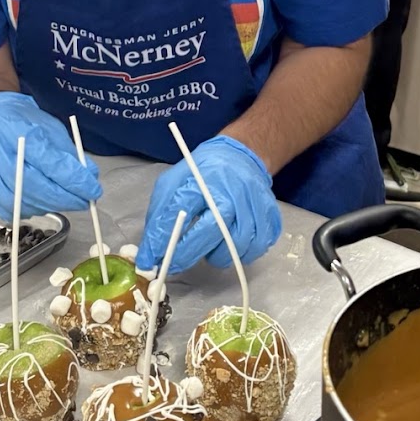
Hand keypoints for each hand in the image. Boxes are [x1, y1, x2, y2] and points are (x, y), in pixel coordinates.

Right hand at [0, 92, 100, 220]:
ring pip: (19, 202)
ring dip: (46, 206)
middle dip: (64, 199)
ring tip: (60, 200)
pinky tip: (36, 202)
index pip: (51, 163)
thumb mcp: (49, 126)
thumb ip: (68, 153)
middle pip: (34, 187)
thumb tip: (89, 177)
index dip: (75, 181)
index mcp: (17, 130)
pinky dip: (24, 210)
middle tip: (82, 201)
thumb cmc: (19, 120)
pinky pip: (2, 208)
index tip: (92, 190)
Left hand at [136, 136, 281, 275]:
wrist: (243, 156)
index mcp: (202, 181)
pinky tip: (231, 242)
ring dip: (216, 255)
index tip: (149, 261)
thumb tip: (151, 250)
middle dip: (185, 256)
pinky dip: (240, 253)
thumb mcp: (174, 180)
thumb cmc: (205, 171)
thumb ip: (161, 213)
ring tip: (209, 243)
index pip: (177, 216)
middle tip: (174, 263)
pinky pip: (253, 251)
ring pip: (232, 250)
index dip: (160, 243)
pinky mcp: (270, 219)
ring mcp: (253, 207)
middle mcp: (230, 194)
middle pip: (207, 236)